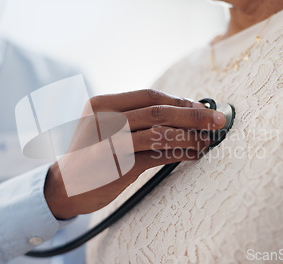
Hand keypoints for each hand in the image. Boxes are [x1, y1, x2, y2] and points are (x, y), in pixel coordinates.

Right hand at [43, 89, 225, 218]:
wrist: (64, 188)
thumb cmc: (92, 156)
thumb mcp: (108, 130)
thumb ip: (137, 120)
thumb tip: (184, 115)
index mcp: (102, 104)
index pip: (150, 96)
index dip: (181, 102)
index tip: (204, 109)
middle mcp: (104, 118)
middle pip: (158, 111)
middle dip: (193, 116)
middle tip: (218, 121)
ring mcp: (108, 141)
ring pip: (159, 132)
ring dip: (190, 136)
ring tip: (208, 141)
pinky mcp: (116, 165)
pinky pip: (156, 156)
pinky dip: (180, 154)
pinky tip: (194, 155)